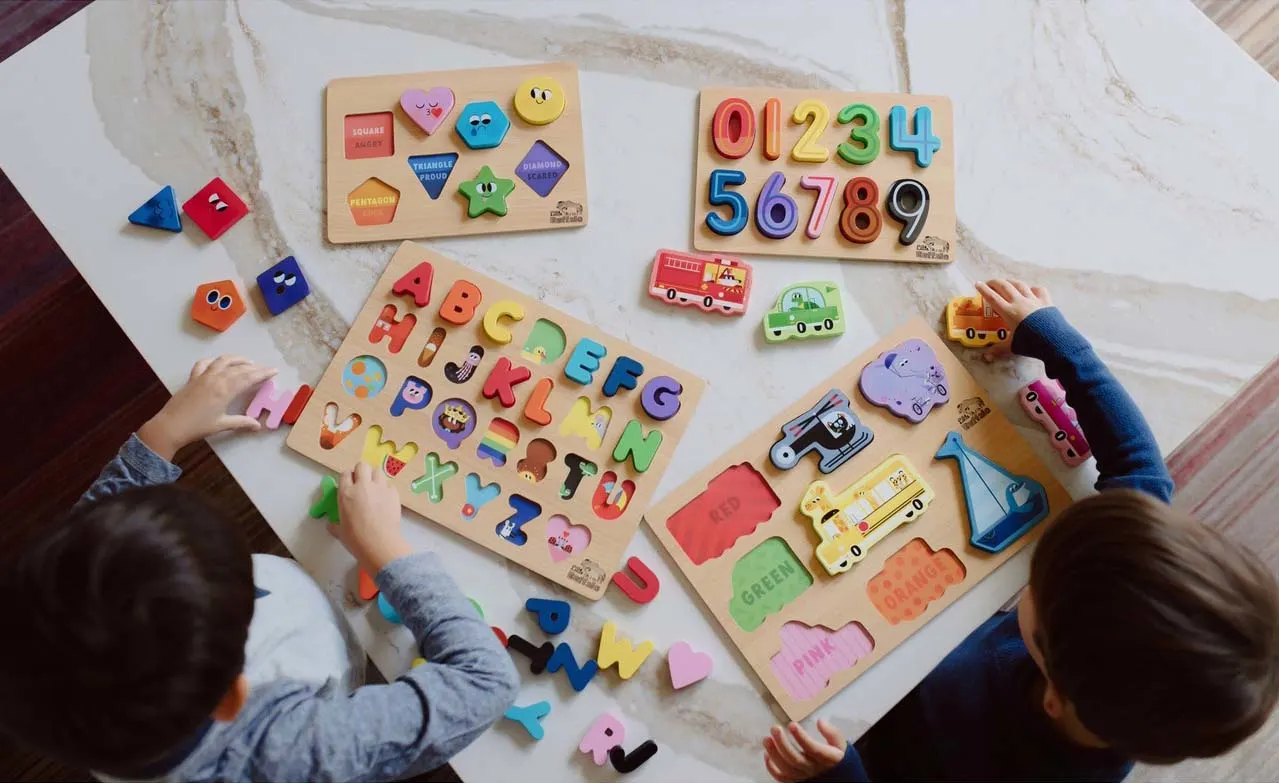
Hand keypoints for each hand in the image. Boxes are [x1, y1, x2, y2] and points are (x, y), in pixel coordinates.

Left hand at [137, 356, 276, 459]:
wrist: (171, 425)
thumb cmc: (198, 427)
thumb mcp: (222, 425)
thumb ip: (241, 422)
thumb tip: (258, 425)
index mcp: (225, 390)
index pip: (249, 377)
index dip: (263, 373)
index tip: (273, 370)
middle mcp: (216, 379)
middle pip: (239, 368)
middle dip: (254, 367)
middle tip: (265, 369)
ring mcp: (203, 376)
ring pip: (223, 361)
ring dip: (237, 359)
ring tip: (247, 361)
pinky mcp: (193, 378)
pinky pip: (204, 364)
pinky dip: (213, 361)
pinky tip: (218, 363)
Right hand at [331, 462, 412, 575]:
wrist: (380, 544)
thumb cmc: (356, 539)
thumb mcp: (339, 531)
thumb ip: (335, 525)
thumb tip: (331, 525)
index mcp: (346, 493)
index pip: (345, 474)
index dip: (347, 477)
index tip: (349, 484)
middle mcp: (363, 486)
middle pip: (362, 465)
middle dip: (361, 471)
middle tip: (362, 483)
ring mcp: (380, 488)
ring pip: (378, 471)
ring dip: (375, 478)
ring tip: (375, 489)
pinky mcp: (394, 494)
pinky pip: (390, 485)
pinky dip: (387, 489)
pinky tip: (386, 500)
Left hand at [762, 719, 846, 781]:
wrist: (839, 778)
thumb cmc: (837, 758)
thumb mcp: (840, 744)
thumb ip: (832, 733)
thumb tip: (820, 721)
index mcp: (826, 759)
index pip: (812, 749)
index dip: (801, 737)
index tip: (791, 724)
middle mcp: (814, 770)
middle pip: (795, 759)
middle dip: (782, 743)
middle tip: (774, 728)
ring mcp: (804, 777)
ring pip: (786, 769)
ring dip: (774, 754)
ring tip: (767, 739)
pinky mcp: (796, 781)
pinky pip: (782, 778)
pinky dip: (772, 768)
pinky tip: (766, 755)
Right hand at [975, 280, 1051, 361]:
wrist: (1054, 340)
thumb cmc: (1030, 343)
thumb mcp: (1012, 346)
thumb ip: (999, 349)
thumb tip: (987, 356)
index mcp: (1008, 311)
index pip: (992, 297)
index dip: (983, 289)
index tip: (977, 283)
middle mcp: (1019, 302)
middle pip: (1004, 286)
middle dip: (995, 282)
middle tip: (989, 283)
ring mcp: (1033, 299)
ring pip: (1020, 285)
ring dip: (1011, 282)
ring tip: (1007, 282)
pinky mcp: (1046, 301)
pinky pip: (1038, 290)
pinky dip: (1032, 288)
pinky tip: (1030, 290)